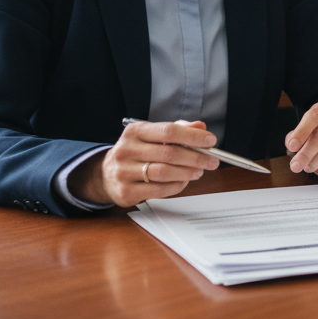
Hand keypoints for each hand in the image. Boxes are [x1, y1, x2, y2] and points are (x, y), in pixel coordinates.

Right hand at [70, 120, 219, 206]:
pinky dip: (177, 186)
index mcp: (135, 131)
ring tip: (199, 171)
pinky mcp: (126, 192)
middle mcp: (126, 150)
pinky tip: (184, 181)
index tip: (211, 141)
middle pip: (170, 153)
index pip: (169, 130)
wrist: (106, 175)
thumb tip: (200, 127)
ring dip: (188, 172)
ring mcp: (124, 172)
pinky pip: (159, 190)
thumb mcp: (152, 136)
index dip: (193, 136)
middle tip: (211, 161)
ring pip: (165, 172)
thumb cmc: (136, 153)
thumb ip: (177, 129)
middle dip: (196, 157)